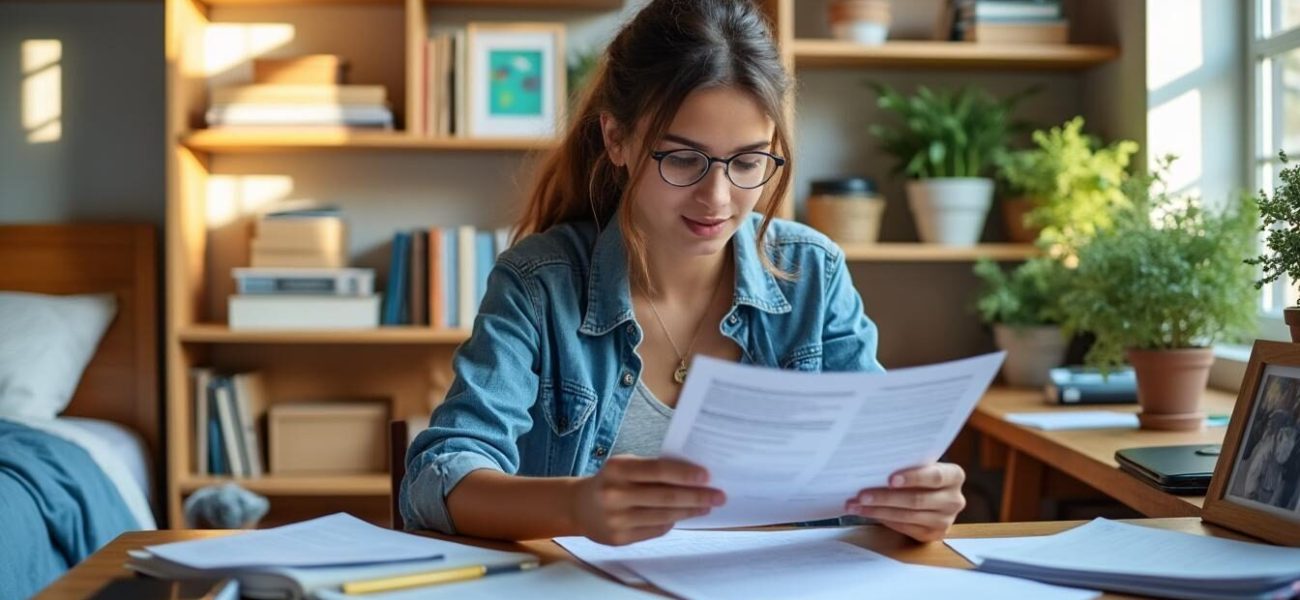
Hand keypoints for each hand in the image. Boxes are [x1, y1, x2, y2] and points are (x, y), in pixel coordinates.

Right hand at [572, 455, 725, 545]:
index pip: (658, 471)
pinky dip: (672, 522)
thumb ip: (653, 469)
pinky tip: (682, 515)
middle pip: (665, 497)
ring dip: (689, 511)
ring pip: (663, 516)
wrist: (579, 506)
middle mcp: (615, 494)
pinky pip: (655, 530)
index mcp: (618, 469)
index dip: (684, 474)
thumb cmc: (611, 480)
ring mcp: (616, 519)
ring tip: (706, 506)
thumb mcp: (626, 465)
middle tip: (719, 496)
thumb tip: (693, 476)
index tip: (707, 476)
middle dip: (697, 496)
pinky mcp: (619, 538)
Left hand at [844, 462, 965, 542]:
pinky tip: (867, 512)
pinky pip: (905, 527)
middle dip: (885, 497)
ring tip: (856, 505)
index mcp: (954, 476)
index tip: (890, 479)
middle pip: (917, 500)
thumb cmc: (921, 473)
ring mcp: (946, 520)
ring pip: (908, 516)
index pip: (935, 477)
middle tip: (861, 495)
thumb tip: (872, 465)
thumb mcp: (921, 464)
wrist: (934, 494)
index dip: (913, 478)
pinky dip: (883, 519)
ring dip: (878, 511)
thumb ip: (907, 463)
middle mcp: (954, 499)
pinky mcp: (934, 534)